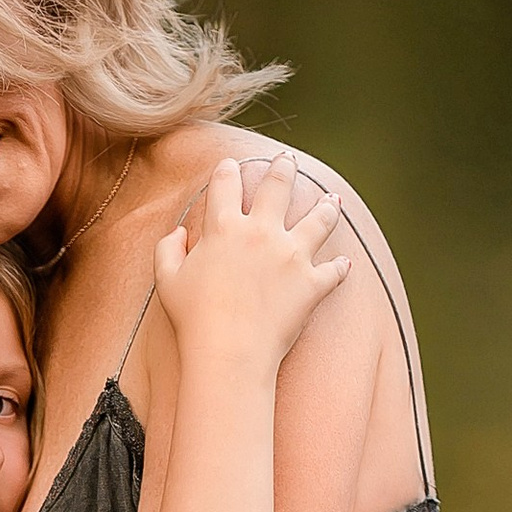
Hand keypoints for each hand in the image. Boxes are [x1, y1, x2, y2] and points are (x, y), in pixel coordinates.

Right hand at [152, 152, 349, 369]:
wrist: (229, 352)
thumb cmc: (194, 319)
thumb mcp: (167, 281)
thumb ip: (168, 249)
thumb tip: (179, 232)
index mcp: (225, 227)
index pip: (226, 183)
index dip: (228, 171)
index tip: (231, 166)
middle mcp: (262, 232)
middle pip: (278, 186)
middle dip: (284, 167)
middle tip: (288, 159)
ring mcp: (292, 256)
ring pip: (319, 219)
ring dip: (327, 206)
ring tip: (334, 199)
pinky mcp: (312, 284)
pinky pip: (333, 271)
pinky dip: (340, 268)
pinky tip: (344, 263)